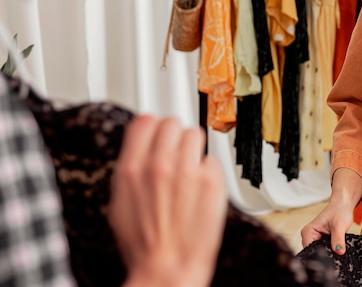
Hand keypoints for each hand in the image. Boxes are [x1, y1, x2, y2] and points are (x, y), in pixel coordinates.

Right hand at [108, 115, 227, 286]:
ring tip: (189, 171)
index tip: (157, 134)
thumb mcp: (120, 201)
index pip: (145, 120)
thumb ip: (132, 166)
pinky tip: (200, 189)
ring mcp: (187, 170)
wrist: (167, 270)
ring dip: (192, 150)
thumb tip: (141, 144)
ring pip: (194, 135)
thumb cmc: (143, 243)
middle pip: (172, 122)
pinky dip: (208, 172)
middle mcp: (159, 164)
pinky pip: (211, 160)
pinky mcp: (211, 180)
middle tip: (175, 154)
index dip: (153, 127)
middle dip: (174, 137)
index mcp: (132, 168)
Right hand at [300, 199, 354, 255]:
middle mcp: (308, 236)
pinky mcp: (320, 241)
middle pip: (314, 254)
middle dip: (326, 255)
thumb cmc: (339, 211)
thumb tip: (339, 252)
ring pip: (320, 253)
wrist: (342, 205)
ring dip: (329, 253)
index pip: (310, 251)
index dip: (320, 256)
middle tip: (336, 251)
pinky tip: (337, 247)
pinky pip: (324, 250)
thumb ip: (338, 239)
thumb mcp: (339, 226)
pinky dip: (331, 250)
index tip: (331, 257)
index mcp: (308, 231)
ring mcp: (314, 239)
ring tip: (337, 247)